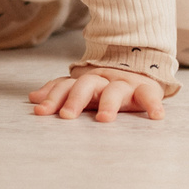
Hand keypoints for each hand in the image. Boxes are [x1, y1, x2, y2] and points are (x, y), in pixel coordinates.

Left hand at [29, 67, 166, 122]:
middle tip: (66, 116)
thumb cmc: (105, 88)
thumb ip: (60, 93)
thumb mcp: (82, 90)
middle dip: (75, 99)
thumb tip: (32, 99)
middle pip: (86, 85)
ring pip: (114, 90)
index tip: (40, 111)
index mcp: (85, 82)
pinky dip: (153, 104)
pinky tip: (156, 116)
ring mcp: (124, 85)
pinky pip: (149, 95)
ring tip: (104, 119)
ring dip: (108, 104)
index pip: (65, 86)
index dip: (52, 97)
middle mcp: (103, 81)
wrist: (139, 69)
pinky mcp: (145, 90)